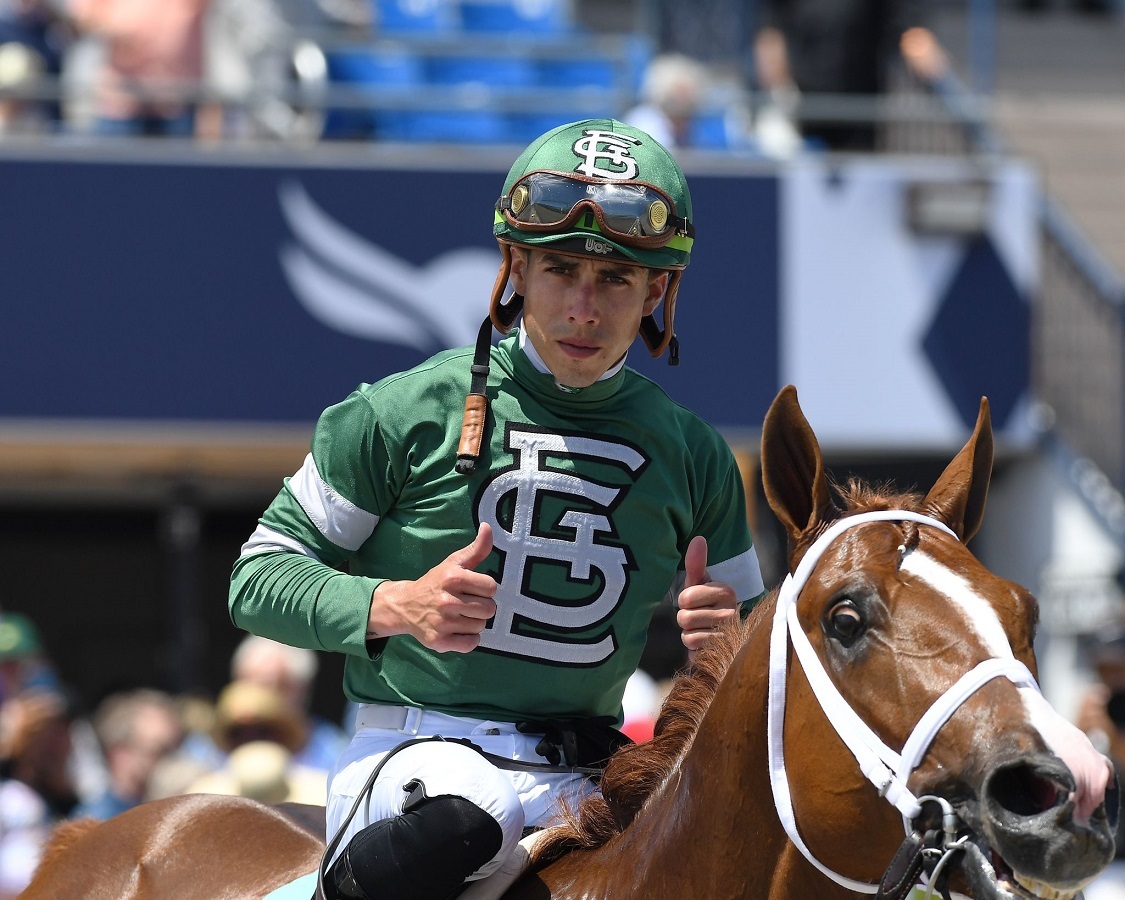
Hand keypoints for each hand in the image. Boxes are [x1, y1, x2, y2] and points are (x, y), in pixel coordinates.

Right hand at [367, 523, 497, 653]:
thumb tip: (489, 527)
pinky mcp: (438, 642)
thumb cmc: (435, 582)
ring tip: (461, 616)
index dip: (485, 588)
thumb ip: (476, 548)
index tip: (473, 588)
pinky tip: (458, 630)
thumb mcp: (453, 563)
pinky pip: (470, 644)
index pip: (491, 587)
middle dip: (481, 606)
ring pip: (481, 626)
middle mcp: (447, 600)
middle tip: (467, 603)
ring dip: (474, 622)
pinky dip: (468, 639)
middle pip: (489, 609)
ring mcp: (442, 623)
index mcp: (453, 578)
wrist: (404, 605)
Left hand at [676, 535, 737, 661]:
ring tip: (702, 629)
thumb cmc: (705, 604)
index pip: (686, 597)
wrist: (720, 635)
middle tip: (698, 617)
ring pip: (688, 635)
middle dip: (685, 619)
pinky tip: (705, 644)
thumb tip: (698, 539)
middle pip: (685, 618)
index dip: (684, 601)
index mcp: (727, 591)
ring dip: (689, 634)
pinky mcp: (723, 654)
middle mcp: (732, 613)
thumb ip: (696, 563)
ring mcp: (730, 636)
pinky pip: (693, 650)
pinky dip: (694, 648)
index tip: (695, 601)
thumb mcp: (699, 583)